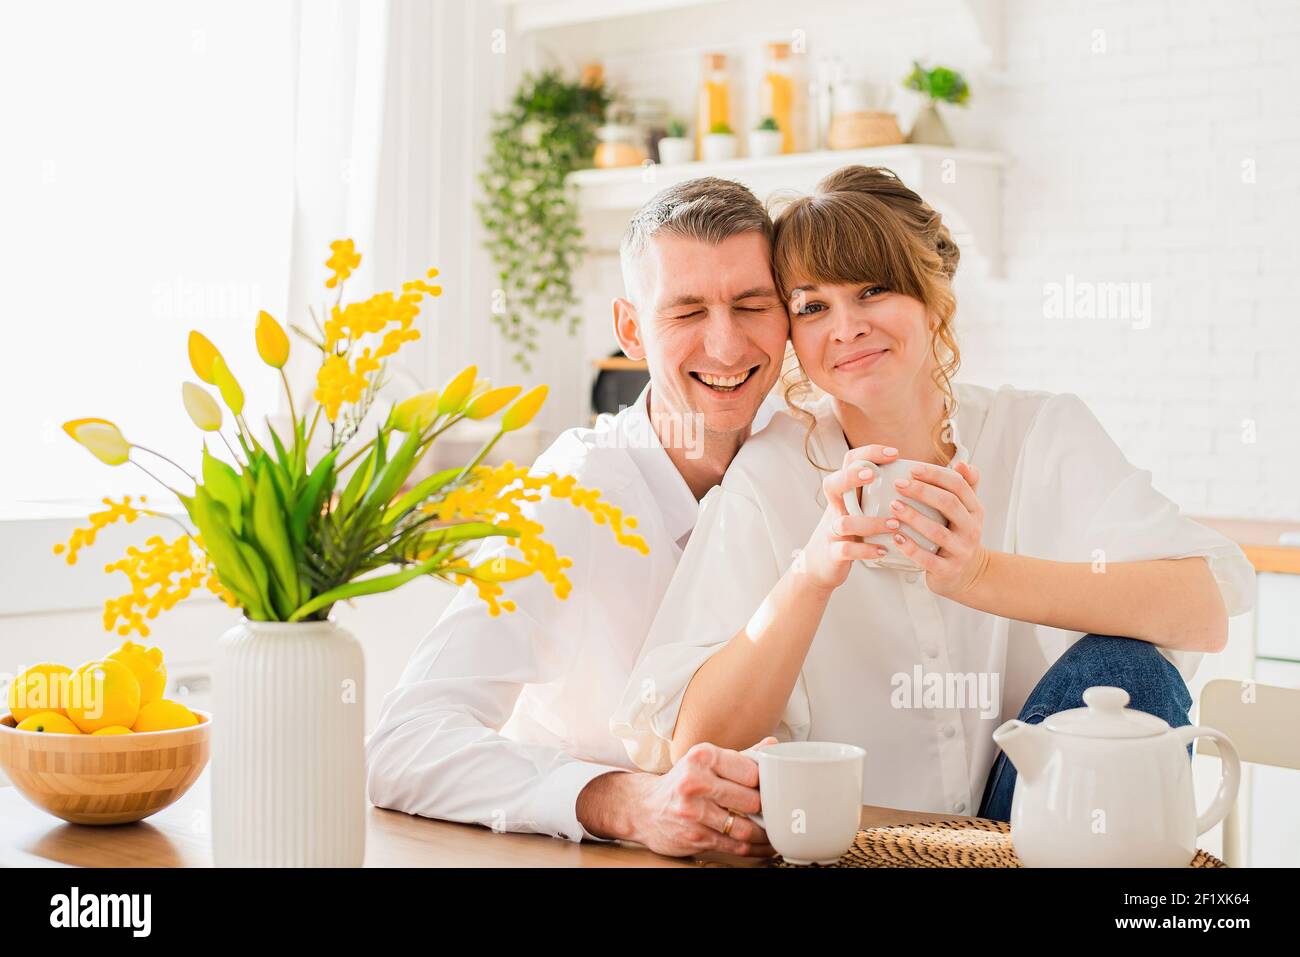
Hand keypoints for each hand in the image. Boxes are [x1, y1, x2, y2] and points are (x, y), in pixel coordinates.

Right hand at [579, 739, 777, 856]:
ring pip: (745, 828)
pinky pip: (734, 846)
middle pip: (750, 800)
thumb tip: (773, 745)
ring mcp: (693, 812)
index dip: (765, 781)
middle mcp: (695, 782)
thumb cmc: (681, 782)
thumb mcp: (706, 761)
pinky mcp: (694, 837)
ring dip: (764, 833)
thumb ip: (740, 756)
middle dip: (766, 808)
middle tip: (774, 809)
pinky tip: (760, 845)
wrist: (643, 807)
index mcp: (702, 756)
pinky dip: (754, 849)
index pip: (751, 770)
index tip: (771, 786)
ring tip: (773, 830)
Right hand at [800, 445, 901, 592]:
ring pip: (843, 522)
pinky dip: (866, 550)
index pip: (849, 463)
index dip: (869, 453)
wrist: (820, 566)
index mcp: (844, 494)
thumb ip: (877, 494)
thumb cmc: (849, 534)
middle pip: (833, 484)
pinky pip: (846, 549)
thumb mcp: (858, 510)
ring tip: (895, 524)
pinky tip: (884, 550)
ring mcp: (831, 531)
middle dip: (852, 477)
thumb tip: (916, 480)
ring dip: (871, 522)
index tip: (894, 453)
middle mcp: (835, 509)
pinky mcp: (832, 553)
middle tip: (873, 474)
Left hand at [888, 460, 989, 598]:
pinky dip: (911, 548)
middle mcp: (971, 529)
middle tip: (899, 484)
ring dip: (913, 517)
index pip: (958, 485)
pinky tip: (896, 538)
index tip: (912, 469)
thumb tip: (962, 462)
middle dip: (922, 491)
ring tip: (894, 506)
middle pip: (948, 504)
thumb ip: (965, 487)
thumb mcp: (967, 511)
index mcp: (974, 510)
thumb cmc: (959, 536)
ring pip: (937, 531)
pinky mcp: (948, 570)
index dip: (935, 475)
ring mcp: (961, 551)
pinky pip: (928, 559)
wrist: (967, 574)